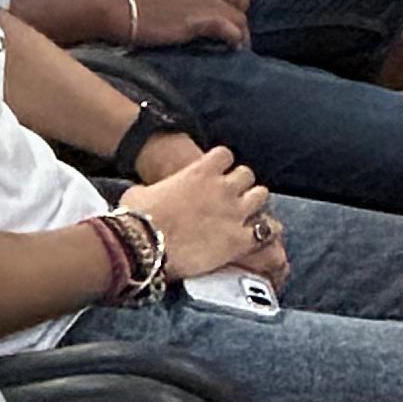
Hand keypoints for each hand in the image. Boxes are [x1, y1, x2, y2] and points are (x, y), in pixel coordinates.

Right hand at [125, 0, 247, 50]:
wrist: (116, 6)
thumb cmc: (125, 7)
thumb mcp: (154, 4)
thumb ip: (169, 10)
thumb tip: (170, 23)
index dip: (226, 17)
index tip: (227, 33)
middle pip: (233, 8)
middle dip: (240, 27)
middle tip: (240, 46)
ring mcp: (202, 4)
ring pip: (237, 18)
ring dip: (242, 35)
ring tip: (241, 51)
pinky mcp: (199, 21)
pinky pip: (229, 29)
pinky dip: (236, 39)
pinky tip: (236, 48)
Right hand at [129, 145, 278, 278]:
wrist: (143, 246)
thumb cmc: (137, 218)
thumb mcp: (141, 192)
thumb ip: (157, 188)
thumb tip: (149, 194)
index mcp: (200, 171)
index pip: (225, 155)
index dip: (222, 165)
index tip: (216, 175)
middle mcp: (222, 187)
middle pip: (247, 174)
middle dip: (241, 185)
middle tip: (231, 198)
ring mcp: (234, 213)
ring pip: (261, 196)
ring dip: (254, 203)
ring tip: (246, 215)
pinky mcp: (239, 241)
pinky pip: (265, 231)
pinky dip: (264, 233)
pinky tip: (257, 238)